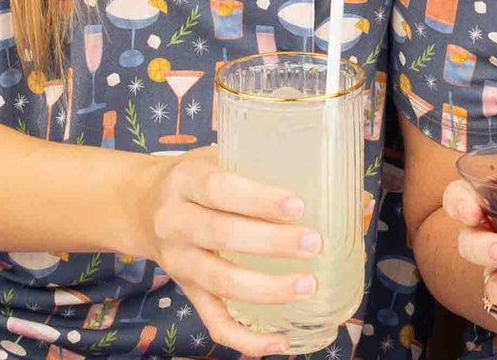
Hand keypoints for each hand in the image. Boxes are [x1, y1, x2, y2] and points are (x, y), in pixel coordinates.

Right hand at [127, 147, 322, 356]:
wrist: (140, 204)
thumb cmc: (199, 177)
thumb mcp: (221, 156)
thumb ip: (274, 168)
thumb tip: (356, 198)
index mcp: (186, 180)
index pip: (219, 188)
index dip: (258, 199)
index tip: (298, 206)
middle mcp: (175, 221)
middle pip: (221, 234)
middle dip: (270, 243)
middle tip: (314, 243)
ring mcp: (179, 261)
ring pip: (219, 282)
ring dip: (266, 289)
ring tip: (308, 286)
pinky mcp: (186, 291)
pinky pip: (214, 322)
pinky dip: (246, 339)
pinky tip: (281, 341)